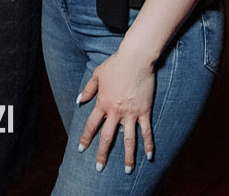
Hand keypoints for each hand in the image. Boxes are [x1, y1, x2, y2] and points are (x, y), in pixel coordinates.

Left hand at [76, 45, 156, 173]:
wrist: (135, 59)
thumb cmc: (116, 64)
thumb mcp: (98, 74)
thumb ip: (88, 89)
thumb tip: (79, 100)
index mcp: (103, 103)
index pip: (92, 126)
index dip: (86, 139)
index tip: (81, 150)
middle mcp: (116, 112)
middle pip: (108, 138)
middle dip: (102, 154)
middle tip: (99, 168)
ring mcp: (131, 113)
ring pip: (129, 140)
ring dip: (128, 157)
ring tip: (128, 170)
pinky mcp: (144, 111)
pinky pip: (147, 131)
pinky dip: (149, 144)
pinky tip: (150, 156)